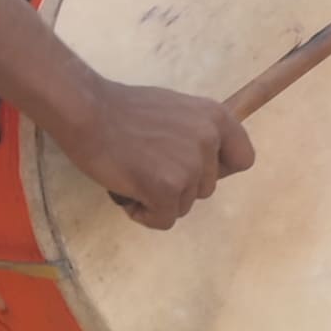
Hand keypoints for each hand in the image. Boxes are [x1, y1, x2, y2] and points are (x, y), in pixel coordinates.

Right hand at [34, 73, 258, 232]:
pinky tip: (127, 192)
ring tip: (134, 174)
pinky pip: (164, 219)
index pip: (243, 159)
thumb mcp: (176, 110)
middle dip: (179, 186)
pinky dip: (144, 214)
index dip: (219, 170)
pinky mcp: (167, 188)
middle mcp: (209, 140)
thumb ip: (196, 133)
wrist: (88, 112)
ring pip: (184, 205)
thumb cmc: (124, 111)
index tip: (194, 169)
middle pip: (207, 188)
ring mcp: (190, 165)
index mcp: (216, 117)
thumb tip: (204, 160)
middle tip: (148, 166)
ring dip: (160, 198)